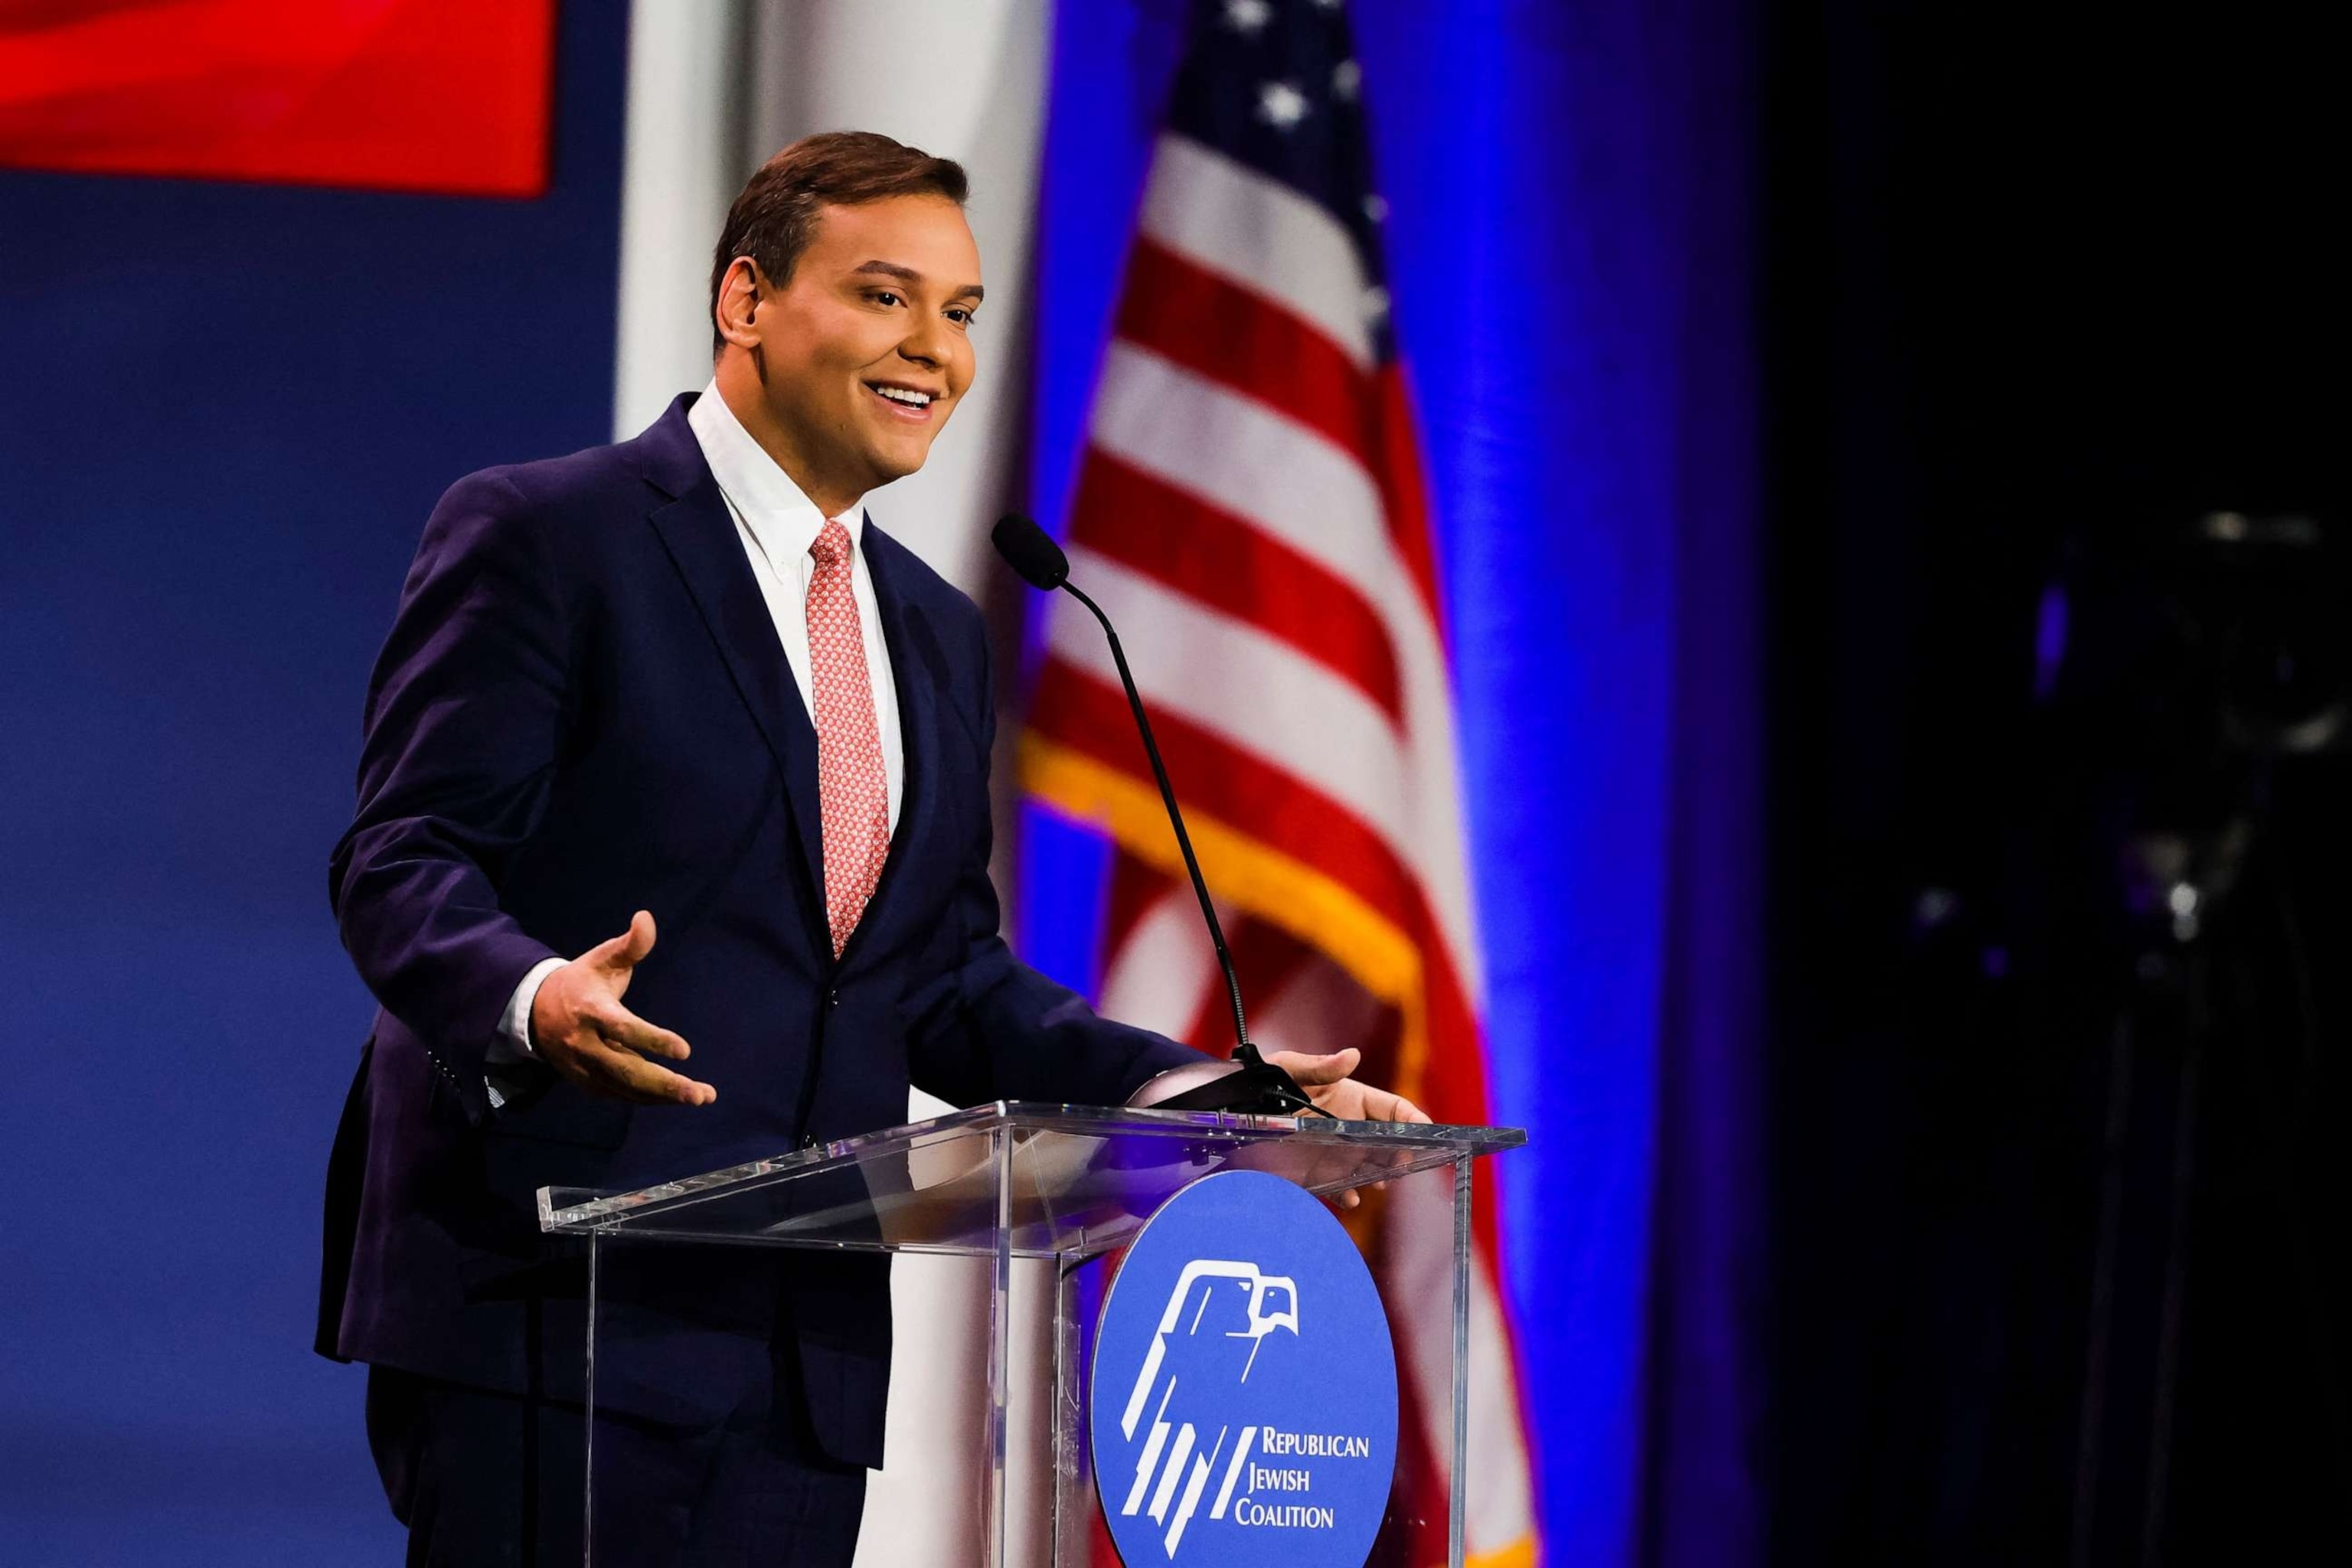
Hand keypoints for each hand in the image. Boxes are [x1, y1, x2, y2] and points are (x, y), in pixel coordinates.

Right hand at [528, 910, 714, 1105]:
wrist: (535, 1010)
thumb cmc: (581, 980)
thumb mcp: (602, 958)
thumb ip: (630, 944)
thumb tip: (647, 917)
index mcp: (591, 1010)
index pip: (623, 1029)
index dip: (652, 1040)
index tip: (686, 1051)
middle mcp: (585, 1043)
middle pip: (627, 1070)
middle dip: (666, 1084)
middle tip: (701, 1094)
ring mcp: (584, 1067)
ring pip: (626, 1088)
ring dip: (664, 1097)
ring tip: (701, 1098)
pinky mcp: (586, 1082)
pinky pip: (620, 1095)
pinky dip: (647, 1099)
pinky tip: (676, 1099)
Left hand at [1260, 1047, 1430, 1210]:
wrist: (1230, 1107)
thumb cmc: (1263, 1078)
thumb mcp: (1290, 1066)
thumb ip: (1320, 1066)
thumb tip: (1351, 1056)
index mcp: (1352, 1097)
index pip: (1394, 1109)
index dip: (1413, 1119)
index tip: (1427, 1131)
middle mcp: (1349, 1126)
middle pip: (1387, 1142)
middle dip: (1400, 1153)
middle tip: (1402, 1164)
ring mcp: (1334, 1150)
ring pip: (1368, 1166)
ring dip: (1378, 1175)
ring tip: (1378, 1182)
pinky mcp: (1315, 1171)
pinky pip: (1339, 1186)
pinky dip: (1347, 1194)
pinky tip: (1351, 1198)